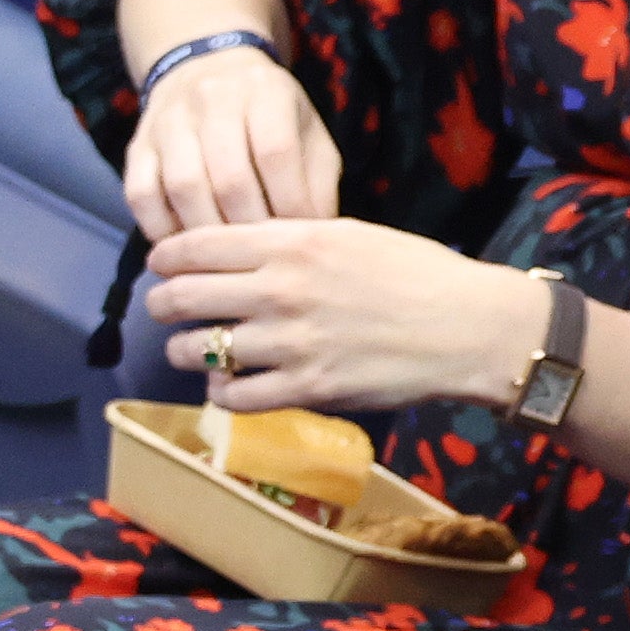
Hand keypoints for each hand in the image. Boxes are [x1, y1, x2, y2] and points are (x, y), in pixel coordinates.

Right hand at [124, 44, 340, 238]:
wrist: (208, 71)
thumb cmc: (272, 117)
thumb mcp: (309, 135)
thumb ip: (318, 183)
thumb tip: (313, 234)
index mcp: (265, 91)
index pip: (276, 153)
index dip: (289, 204)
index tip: (296, 238)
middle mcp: (213, 99)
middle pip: (230, 178)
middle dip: (250, 228)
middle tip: (262, 258)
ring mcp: (169, 121)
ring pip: (184, 188)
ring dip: (207, 234)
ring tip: (226, 259)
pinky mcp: (138, 144)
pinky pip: (141, 194)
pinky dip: (160, 228)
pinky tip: (184, 249)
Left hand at [143, 219, 539, 414]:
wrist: (468, 327)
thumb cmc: (418, 274)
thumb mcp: (350, 233)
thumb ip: (292, 238)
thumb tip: (243, 246)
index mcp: (292, 243)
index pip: (195, 245)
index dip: (166, 256)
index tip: (162, 264)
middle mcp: (282, 290)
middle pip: (182, 297)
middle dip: (162, 303)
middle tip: (163, 308)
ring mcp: (292, 343)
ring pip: (200, 351)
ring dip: (186, 352)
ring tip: (192, 352)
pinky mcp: (308, 389)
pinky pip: (235, 397)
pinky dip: (221, 393)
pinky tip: (227, 386)